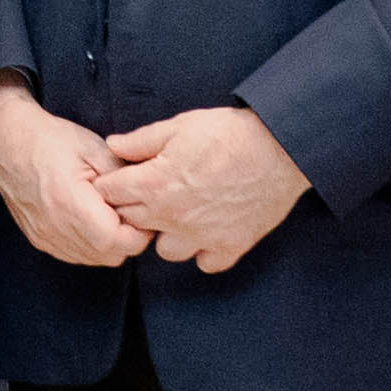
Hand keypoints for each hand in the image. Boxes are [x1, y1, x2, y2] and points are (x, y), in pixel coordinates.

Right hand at [0, 81, 146, 269]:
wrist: (7, 140)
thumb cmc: (49, 140)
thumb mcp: (95, 148)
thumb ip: (124, 178)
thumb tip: (146, 198)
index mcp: (71, 203)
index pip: (119, 242)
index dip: (139, 232)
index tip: (140, 212)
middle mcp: (55, 227)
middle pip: (110, 256)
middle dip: (127, 238)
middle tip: (126, 211)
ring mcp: (45, 237)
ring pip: (94, 259)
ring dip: (108, 243)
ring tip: (107, 213)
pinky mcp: (39, 239)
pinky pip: (75, 255)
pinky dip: (89, 244)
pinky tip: (90, 220)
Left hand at [103, 104, 310, 274]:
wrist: (279, 148)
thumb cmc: (229, 133)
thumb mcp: (178, 126)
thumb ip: (140, 141)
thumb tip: (113, 145)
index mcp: (154, 185)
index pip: (110, 194)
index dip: (112, 183)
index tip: (123, 177)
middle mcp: (172, 217)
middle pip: (132, 223)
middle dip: (134, 207)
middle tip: (152, 190)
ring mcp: (201, 236)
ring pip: (165, 251)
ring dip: (167, 234)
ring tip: (180, 213)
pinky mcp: (230, 246)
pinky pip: (205, 263)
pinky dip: (204, 251)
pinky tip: (208, 230)